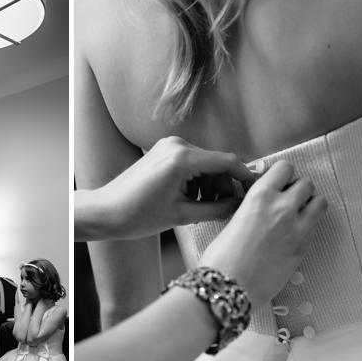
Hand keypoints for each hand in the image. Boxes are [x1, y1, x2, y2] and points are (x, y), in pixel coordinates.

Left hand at [77, 137, 256, 240]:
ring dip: (210, 183)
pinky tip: (190, 199)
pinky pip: (190, 162)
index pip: (227, 162)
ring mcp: (168, 145)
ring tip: (204, 208)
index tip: (256, 190)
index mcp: (183, 158)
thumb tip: (239, 205)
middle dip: (225, 185)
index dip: (245, 177)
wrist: (105, 211)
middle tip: (227, 208)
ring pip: (204, 162)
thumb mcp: (182, 216)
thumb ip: (216, 208)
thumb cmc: (137, 215)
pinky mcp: (162, 151)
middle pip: (217, 161)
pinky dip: (196, 179)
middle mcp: (177, 144)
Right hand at [200, 160, 325, 307]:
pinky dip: (308, 227)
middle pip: (306, 184)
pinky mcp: (302, 249)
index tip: (277, 184)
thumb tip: (261, 205)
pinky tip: (292, 237)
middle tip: (287, 202)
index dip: (282, 176)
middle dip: (298, 191)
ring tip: (297, 217)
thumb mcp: (232, 221)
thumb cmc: (220, 259)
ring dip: (310, 205)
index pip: (285, 168)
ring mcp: (296, 229)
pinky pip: (314, 228)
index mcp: (260, 196)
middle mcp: (282, 208)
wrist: (227, 289)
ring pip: (319, 203)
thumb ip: (253, 208)